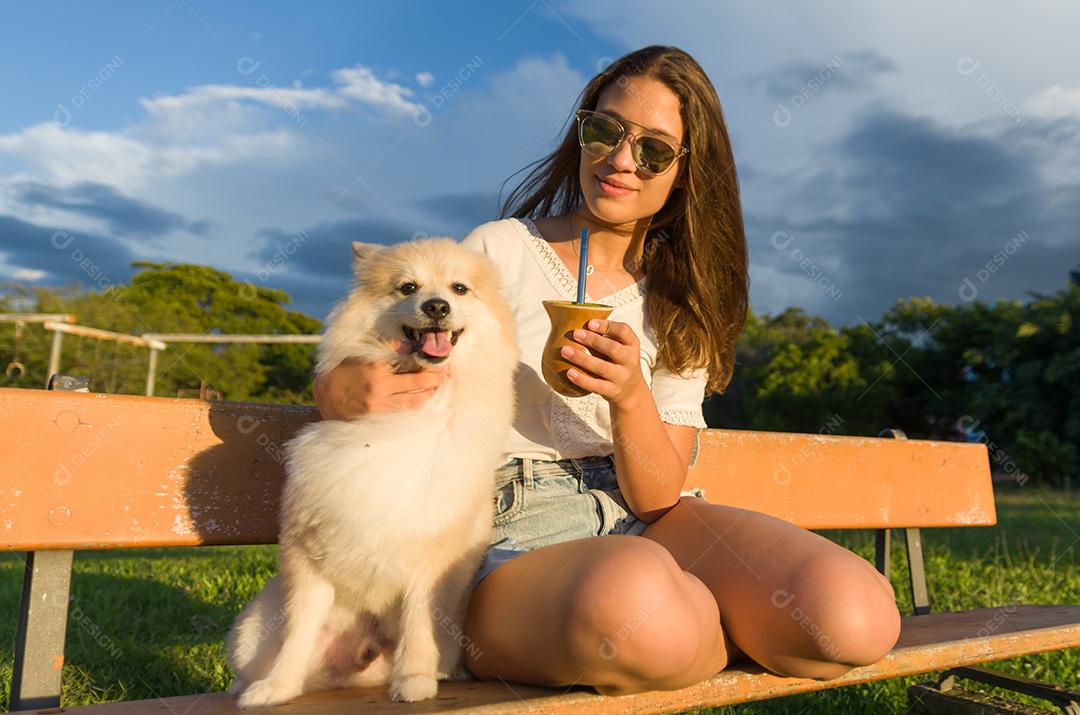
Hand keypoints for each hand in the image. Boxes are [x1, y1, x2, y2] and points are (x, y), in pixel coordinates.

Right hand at [313, 340, 449, 417]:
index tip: (438, 360)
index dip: (427, 361)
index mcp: (376, 367)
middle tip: (446, 374)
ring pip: (415, 401)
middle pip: (418, 382)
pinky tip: (424, 401)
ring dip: (430, 394)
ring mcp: (380, 405)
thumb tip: (411, 347)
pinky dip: (417, 407)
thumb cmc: (344, 372)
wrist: (325, 396)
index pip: (409, 362)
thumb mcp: (362, 355)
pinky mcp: (378, 418)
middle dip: (435, 378)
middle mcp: (380, 387)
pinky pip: (404, 413)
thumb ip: (386, 351)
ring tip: (438, 387)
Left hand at [560, 318, 646, 405]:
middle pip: (613, 348)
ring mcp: (622, 377)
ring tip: (565, 351)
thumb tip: (574, 319)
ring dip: (582, 358)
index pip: (624, 331)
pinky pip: (596, 385)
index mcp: (632, 345)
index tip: (590, 322)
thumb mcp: (620, 347)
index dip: (607, 325)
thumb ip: (604, 335)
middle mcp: (630, 360)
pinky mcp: (613, 391)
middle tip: (575, 334)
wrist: (631, 391)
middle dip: (594, 340)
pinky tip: (569, 373)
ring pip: (602, 367)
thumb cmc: (618, 362)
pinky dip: (582, 379)